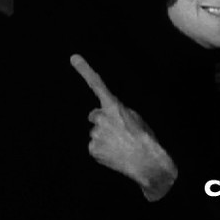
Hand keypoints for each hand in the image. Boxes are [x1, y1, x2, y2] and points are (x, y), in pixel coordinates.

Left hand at [71, 54, 176, 197]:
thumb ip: (118, 111)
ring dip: (105, 136)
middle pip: (95, 115)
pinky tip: (115, 153)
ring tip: (121, 144)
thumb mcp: (136, 118)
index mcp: (114, 107)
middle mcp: (101, 118)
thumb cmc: (144, 138)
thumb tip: (101, 113)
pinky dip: (103, 149)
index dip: (85, 70)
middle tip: (119, 131)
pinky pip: (95, 146)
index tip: (74, 58)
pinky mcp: (92, 149)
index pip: (98, 85)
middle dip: (103, 120)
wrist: (146, 161)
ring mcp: (95, 134)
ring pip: (96, 132)